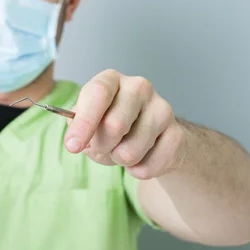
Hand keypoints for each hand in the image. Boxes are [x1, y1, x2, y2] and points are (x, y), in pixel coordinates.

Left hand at [65, 69, 186, 178]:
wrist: (151, 136)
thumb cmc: (111, 125)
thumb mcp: (89, 123)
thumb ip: (79, 129)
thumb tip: (77, 140)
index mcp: (112, 79)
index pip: (98, 93)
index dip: (84, 122)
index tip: (72, 146)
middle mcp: (139, 87)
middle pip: (114, 125)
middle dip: (101, 147)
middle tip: (101, 148)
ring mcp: (162, 109)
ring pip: (130, 151)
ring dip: (119, 160)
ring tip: (122, 150)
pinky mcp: (177, 134)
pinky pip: (148, 167)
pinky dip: (137, 170)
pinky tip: (141, 158)